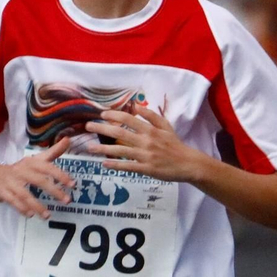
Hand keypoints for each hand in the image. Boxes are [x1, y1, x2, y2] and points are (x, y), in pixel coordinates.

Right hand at [0, 138, 75, 217]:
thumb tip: (68, 139)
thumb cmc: (18, 169)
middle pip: (39, 180)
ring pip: (25, 194)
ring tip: (48, 215)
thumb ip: (52, 152)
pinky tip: (30, 215)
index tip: (72, 184)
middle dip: (54, 191)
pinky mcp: (3, 192)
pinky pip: (13, 201)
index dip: (60, 175)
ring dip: (37, 205)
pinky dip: (21, 208)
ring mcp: (11, 182)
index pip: (47, 167)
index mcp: (31, 162)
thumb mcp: (35, 160)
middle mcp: (22, 171)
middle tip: (67, 200)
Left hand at [84, 107, 209, 183]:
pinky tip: (104, 164)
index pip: (128, 119)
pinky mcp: (146, 169)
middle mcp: (146, 141)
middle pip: (120, 133)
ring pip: (120, 151)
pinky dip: (115, 165)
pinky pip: (128, 166)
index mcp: (150, 129)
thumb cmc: (175, 144)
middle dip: (102, 129)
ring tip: (89, 148)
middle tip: (88, 126)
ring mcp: (145, 155)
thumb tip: (136, 107)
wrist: (187, 163)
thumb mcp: (166, 126)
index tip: (102, 114)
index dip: (114, 115)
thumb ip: (151, 116)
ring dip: (103, 149)